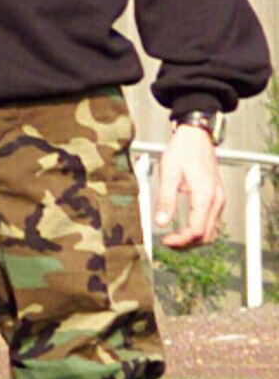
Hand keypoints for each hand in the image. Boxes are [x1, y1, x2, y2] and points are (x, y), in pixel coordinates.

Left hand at [155, 124, 225, 248]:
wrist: (196, 136)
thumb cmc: (182, 151)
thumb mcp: (168, 174)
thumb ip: (165, 199)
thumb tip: (159, 222)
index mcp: (205, 195)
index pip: (196, 230)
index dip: (180, 240)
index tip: (164, 240)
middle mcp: (217, 199)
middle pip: (206, 235)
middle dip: (186, 243)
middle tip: (167, 242)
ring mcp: (219, 198)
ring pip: (210, 230)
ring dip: (193, 238)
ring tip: (173, 237)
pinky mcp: (216, 196)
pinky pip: (211, 220)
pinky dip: (198, 228)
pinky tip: (182, 226)